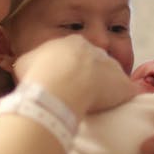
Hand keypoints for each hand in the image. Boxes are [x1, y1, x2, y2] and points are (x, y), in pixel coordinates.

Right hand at [12, 35, 137, 114]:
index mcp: (73, 43)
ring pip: (112, 77)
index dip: (69, 68)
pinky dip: (124, 100)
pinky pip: (128, 92)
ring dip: (106, 89)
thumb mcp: (26, 62)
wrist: (60, 84)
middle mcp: (96, 51)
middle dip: (89, 77)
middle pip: (95, 64)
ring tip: (94, 106)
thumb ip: (32, 62)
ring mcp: (113, 67)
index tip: (64, 81)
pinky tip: (119, 110)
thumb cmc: (39, 73)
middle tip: (78, 94)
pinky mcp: (124, 86)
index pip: (75, 54)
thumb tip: (29, 67)